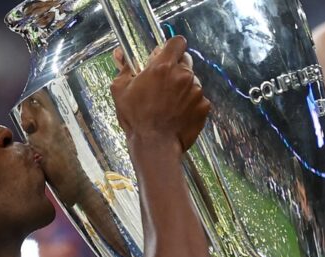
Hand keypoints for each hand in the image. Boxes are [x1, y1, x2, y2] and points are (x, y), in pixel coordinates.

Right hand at [110, 36, 210, 150]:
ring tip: (169, 104)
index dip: (172, 47)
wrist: (155, 146)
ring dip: (182, 87)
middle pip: (186, 61)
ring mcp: (196, 91)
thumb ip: (124, 68)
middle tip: (163, 83)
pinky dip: (190, 104)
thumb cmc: (136, 119)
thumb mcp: (120, 90)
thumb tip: (120, 53)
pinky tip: (177, 114)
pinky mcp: (203, 106)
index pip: (178, 42)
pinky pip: (198, 99)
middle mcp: (183, 75)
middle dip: (176, 68)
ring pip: (192, 81)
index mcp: (163, 67)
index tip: (165, 56)